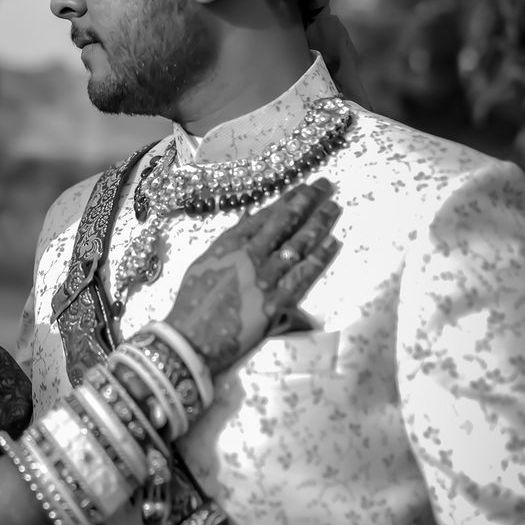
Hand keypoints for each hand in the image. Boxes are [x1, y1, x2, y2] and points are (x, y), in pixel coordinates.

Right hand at [165, 178, 339, 376]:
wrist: (190, 339)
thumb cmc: (192, 304)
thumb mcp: (204, 263)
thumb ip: (227, 243)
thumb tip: (247, 221)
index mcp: (229, 244)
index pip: (265, 215)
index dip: (287, 199)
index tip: (302, 187)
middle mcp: (249, 254)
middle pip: (286, 221)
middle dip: (308, 200)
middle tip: (325, 185)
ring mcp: (265, 276)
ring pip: (299, 243)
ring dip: (319, 223)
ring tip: (334, 207)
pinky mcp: (276, 301)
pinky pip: (304, 274)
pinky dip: (320, 257)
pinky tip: (333, 242)